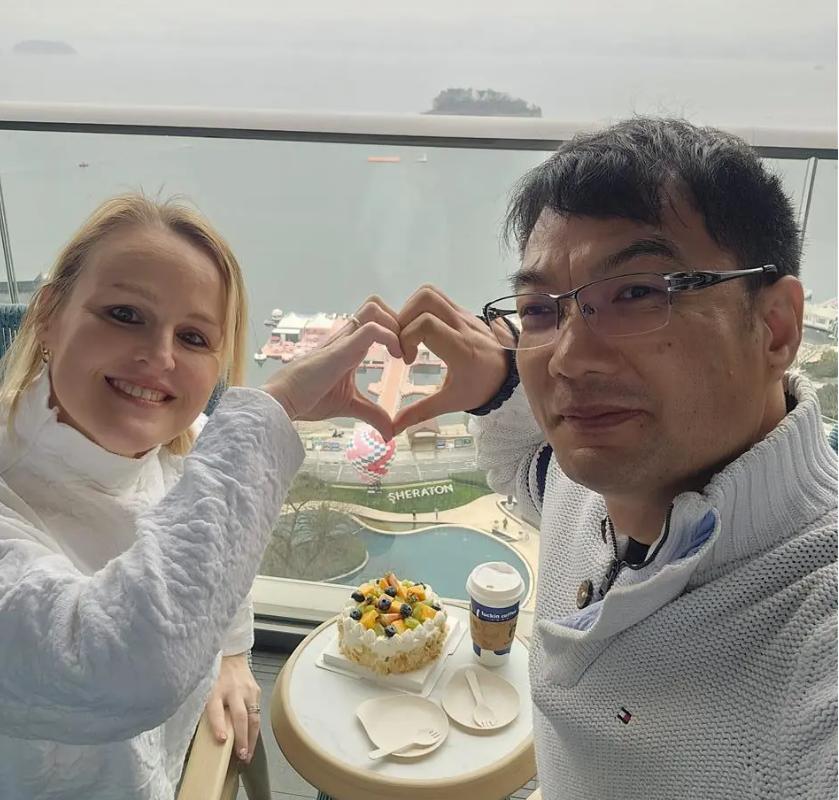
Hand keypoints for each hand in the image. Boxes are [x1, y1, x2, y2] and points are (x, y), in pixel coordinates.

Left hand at [205, 653, 260, 763]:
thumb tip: (205, 734)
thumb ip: (205, 709)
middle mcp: (233, 690)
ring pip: (253, 717)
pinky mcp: (256, 691)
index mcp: (215, 690)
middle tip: (241, 754)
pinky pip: (257, 712)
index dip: (219, 725)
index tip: (222, 739)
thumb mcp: (204, 690)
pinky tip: (252, 740)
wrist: (230, 656)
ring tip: (248, 754)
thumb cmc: (214, 676)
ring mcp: (247, 690)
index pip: (216, 710)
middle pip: (240, 716)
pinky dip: (254, 728)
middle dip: (241, 737)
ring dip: (251, 737)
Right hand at [261, 297, 401, 440]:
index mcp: (349, 345)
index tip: (406, 356)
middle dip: (398, 321)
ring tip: (402, 353)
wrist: (283, 401)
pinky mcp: (341, 349)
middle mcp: (346, 336)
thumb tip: (390, 432)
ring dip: (395, 325)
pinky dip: (390, 338)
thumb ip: (372, 414)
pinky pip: (372, 329)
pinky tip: (397, 358)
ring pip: (374, 308)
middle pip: (376, 305)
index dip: (395, 330)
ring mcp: (343, 340)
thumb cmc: (308, 400)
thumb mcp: (350, 406)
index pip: (375, 319)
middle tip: (407, 350)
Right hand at [392, 285, 510, 435]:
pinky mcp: (463, 311)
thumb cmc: (480, 387)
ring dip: (411, 310)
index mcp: (460, 348)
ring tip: (409, 334)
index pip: (425, 325)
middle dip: (404, 317)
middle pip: (426, 299)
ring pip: (430, 293)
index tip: (407, 359)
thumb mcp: (451, 402)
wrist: (508, 373)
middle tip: (403, 341)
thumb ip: (420, 412)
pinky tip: (421, 332)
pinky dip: (421, 310)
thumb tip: (393, 430)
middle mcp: (462, 325)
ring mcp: (464, 314)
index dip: (406, 337)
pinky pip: (437, 299)